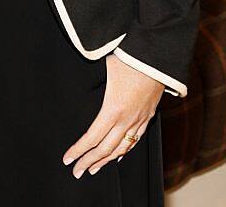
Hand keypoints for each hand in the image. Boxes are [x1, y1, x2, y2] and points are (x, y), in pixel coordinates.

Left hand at [62, 53, 163, 177]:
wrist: (157, 54)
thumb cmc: (129, 55)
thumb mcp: (103, 64)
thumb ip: (90, 73)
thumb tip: (77, 70)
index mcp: (113, 109)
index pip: (92, 138)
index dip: (79, 151)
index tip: (68, 159)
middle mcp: (127, 119)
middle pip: (106, 149)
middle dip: (89, 162)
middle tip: (77, 171)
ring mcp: (140, 118)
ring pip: (122, 148)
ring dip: (106, 161)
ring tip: (93, 168)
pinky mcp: (149, 114)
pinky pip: (136, 139)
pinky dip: (125, 150)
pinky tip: (119, 155)